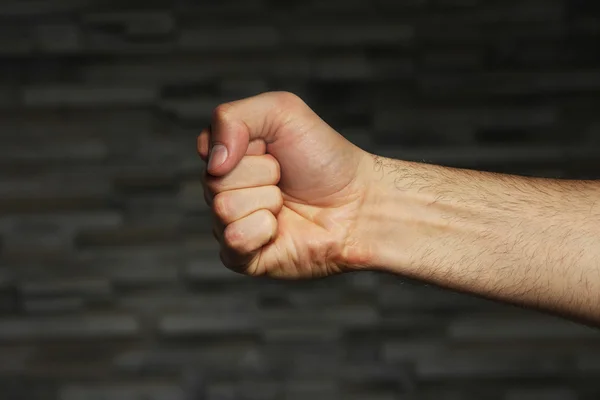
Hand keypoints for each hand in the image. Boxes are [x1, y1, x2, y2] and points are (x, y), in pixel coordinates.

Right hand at [198, 92, 369, 278]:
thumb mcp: (282, 112)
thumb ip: (233, 118)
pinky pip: (233, 240)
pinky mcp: (242, 258)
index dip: (243, 146)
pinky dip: (262, 230)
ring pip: (223, 208)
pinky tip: (280, 229)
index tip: (272, 148)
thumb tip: (212, 162)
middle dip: (261, 173)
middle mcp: (225, 192)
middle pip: (213, 180)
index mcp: (230, 158)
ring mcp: (232, 225)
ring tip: (286, 203)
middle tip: (285, 178)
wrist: (359, 202)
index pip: (207, 148)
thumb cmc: (324, 158)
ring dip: (266, 201)